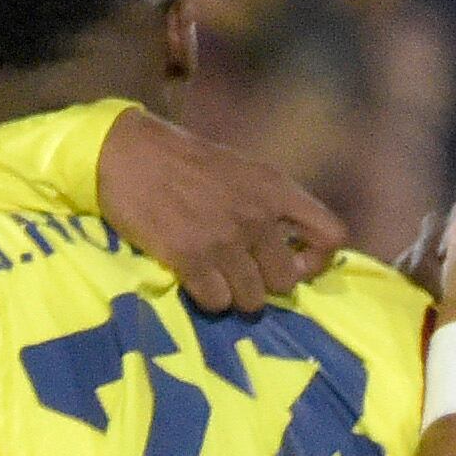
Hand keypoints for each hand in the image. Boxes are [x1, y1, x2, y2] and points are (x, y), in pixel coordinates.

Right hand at [93, 108, 345, 316]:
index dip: (317, 259)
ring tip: (215, 274)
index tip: (294, 260)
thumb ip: (270, 203)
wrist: (124, 153)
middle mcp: (256, 215)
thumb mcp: (240, 168)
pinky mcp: (190, 258)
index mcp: (275, 187)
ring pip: (252, 300)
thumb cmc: (182, 159)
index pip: (331, 236)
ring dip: (235, 295)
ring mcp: (224, 239)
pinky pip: (216, 303)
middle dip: (266, 283)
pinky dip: (207, 297)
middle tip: (242, 271)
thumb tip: (294, 247)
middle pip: (287, 282)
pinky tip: (194, 276)